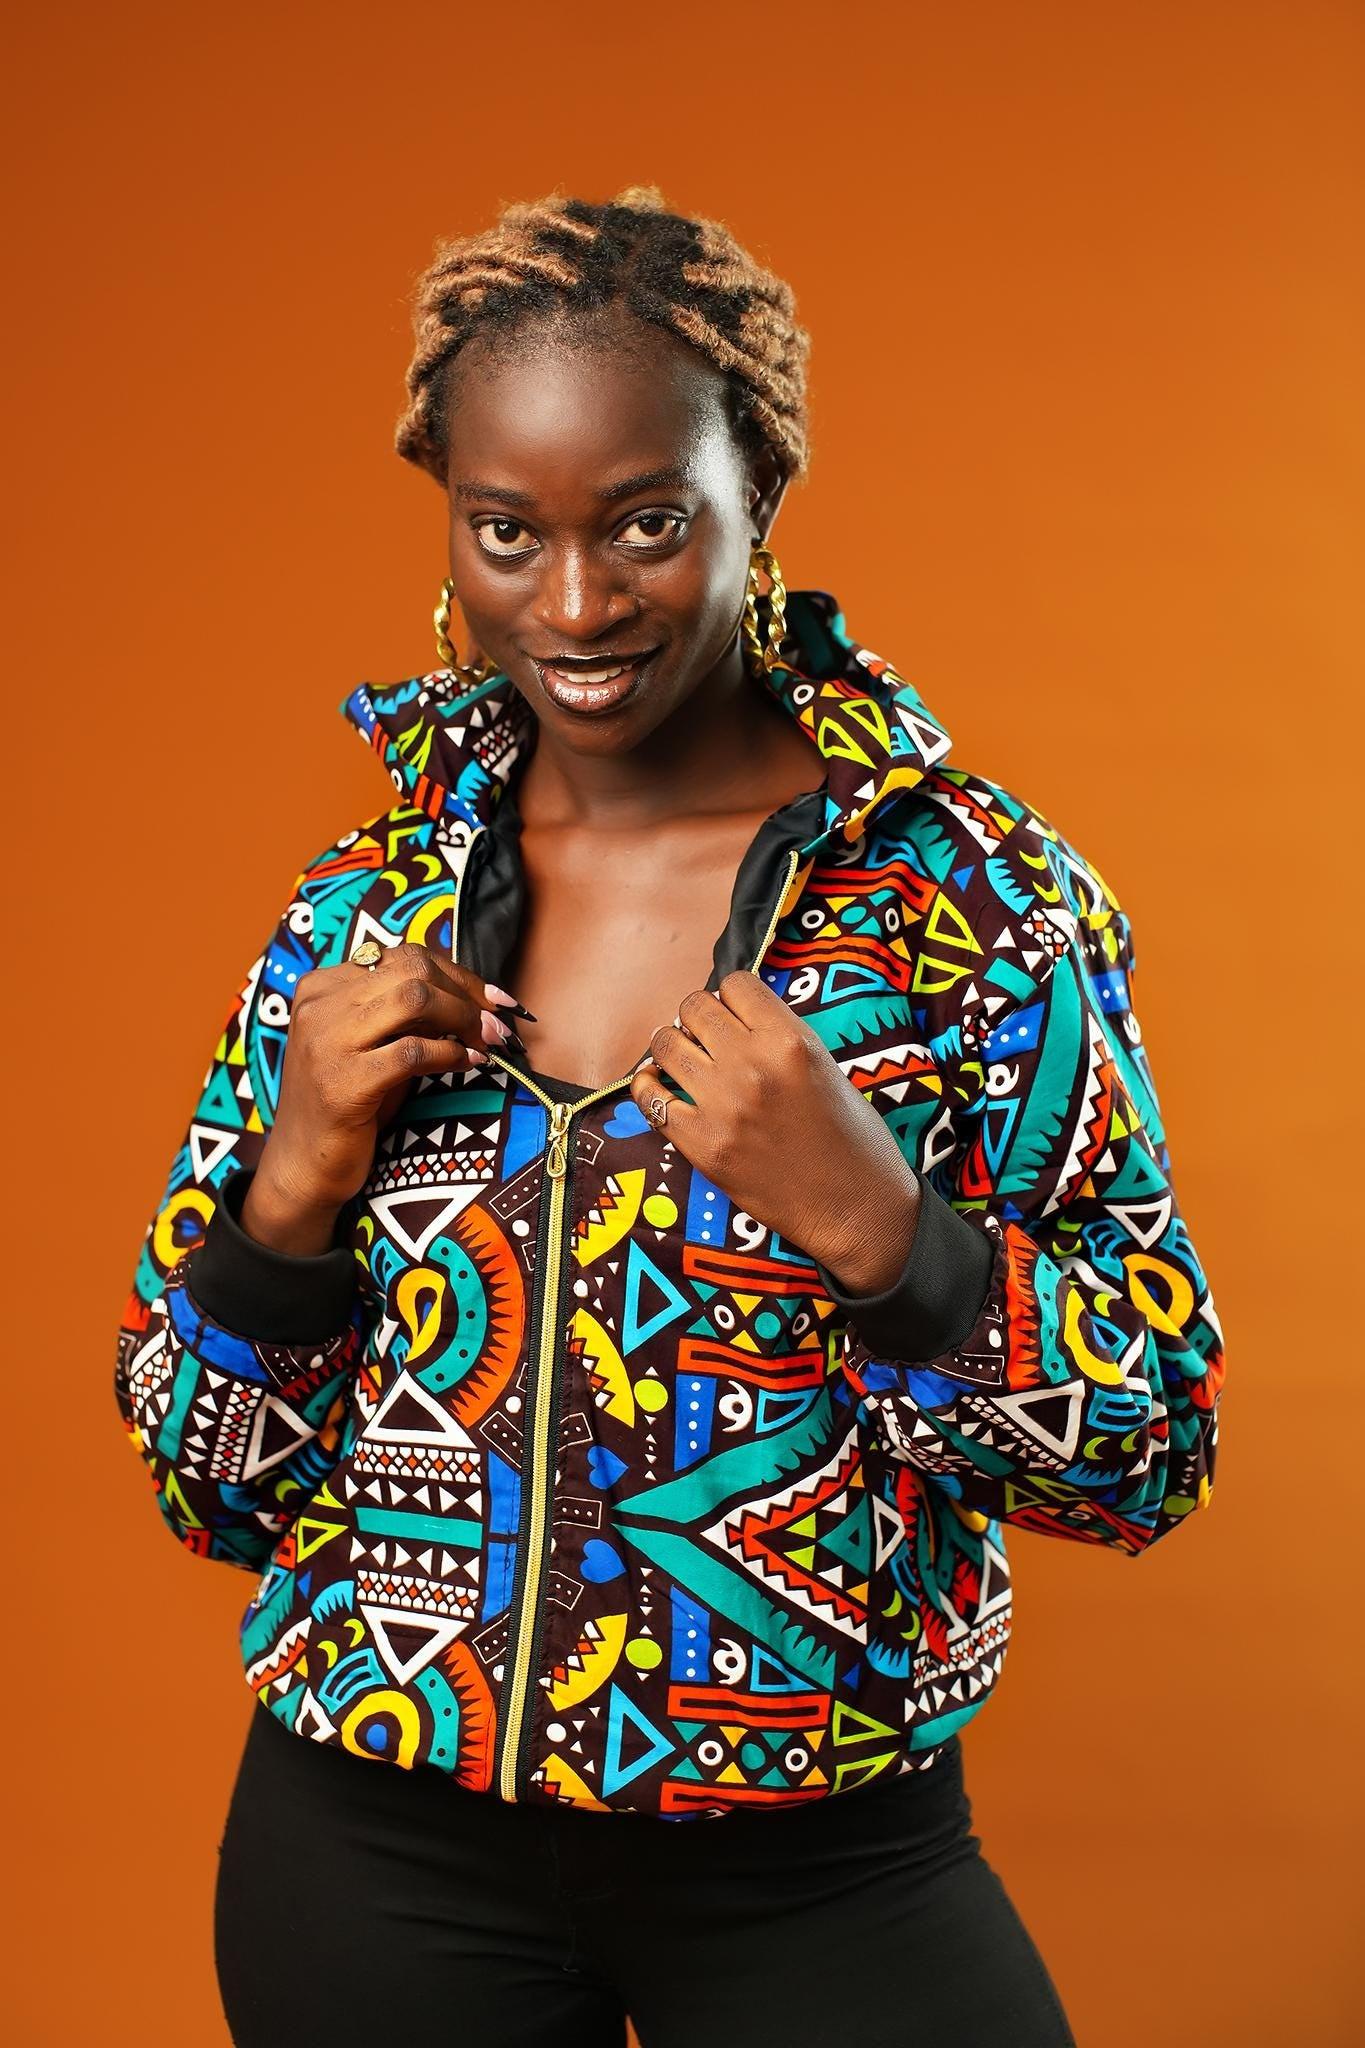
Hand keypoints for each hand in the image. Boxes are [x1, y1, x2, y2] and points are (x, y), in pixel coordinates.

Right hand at [245, 944, 530, 1246]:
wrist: (304, 1163)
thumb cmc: (349, 1100)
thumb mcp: (371, 1042)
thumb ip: (404, 1013)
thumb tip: (473, 995)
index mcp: (322, 986)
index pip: (403, 957)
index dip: (457, 975)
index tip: (492, 998)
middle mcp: (319, 1005)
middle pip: (413, 970)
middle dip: (466, 994)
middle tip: (496, 1023)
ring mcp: (327, 1042)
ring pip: (415, 1000)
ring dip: (464, 1018)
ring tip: (487, 1041)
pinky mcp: (343, 1083)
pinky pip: (413, 1051)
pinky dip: (450, 1054)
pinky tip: (468, 1063)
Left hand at [628, 971, 921, 1293]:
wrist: (854, 1208)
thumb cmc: (852, 1138)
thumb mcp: (827, 1067)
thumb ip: (781, 1036)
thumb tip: (734, 1014)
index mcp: (790, 1041)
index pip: (736, 984)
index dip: (732, 996)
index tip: (734, 1013)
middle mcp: (752, 1065)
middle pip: (695, 1007)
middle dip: (698, 1017)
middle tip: (706, 1036)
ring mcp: (722, 1106)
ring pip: (666, 1044)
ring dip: (672, 1047)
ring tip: (683, 1060)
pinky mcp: (700, 1144)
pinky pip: (648, 1097)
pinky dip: (648, 1087)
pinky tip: (659, 1088)